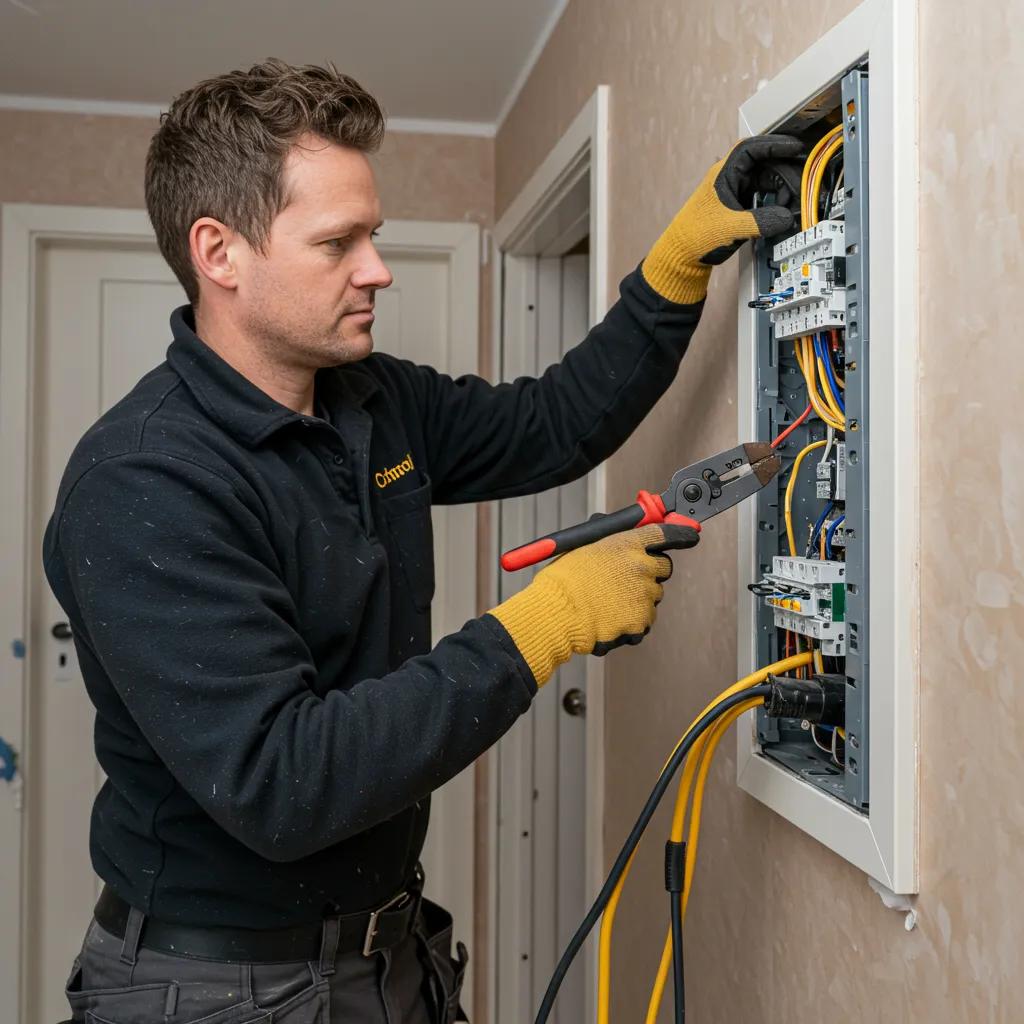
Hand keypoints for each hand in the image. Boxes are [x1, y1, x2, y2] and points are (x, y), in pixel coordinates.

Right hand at [489, 523, 699, 685]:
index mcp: (626, 544)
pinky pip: (645, 621)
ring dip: (638, 600)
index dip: (679, 533)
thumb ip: (609, 545)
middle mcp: (641, 566)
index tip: (690, 534)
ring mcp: (644, 594)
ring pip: (654, 596)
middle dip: (652, 573)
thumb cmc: (562, 581)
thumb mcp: (584, 549)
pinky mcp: (641, 620)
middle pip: (665, 567)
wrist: (557, 613)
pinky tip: (609, 620)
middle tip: (629, 580)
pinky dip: (632, 623)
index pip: (663, 532)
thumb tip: (618, 544)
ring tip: (608, 604)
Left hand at [642, 134, 805, 304]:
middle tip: (800, 188)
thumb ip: (759, 222)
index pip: (752, 148)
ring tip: (790, 206)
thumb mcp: (730, 228)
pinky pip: (763, 197)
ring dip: (781, 191)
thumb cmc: (695, 236)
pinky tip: (781, 214)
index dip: (775, 144)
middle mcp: (730, 178)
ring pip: (766, 182)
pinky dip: (775, 203)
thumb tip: (786, 218)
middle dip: (785, 175)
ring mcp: (735, 192)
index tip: (796, 147)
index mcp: (723, 173)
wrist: (681, 256)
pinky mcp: (739, 207)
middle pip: (765, 165)